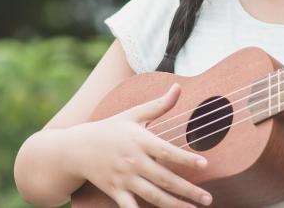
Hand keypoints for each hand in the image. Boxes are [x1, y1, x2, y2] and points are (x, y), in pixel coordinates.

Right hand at [70, 83, 212, 207]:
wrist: (76, 148)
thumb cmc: (110, 128)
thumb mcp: (133, 114)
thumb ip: (159, 105)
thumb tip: (178, 87)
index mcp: (140, 141)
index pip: (167, 151)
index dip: (186, 159)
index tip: (205, 165)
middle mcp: (133, 161)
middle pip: (164, 178)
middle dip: (188, 190)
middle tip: (207, 198)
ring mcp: (124, 178)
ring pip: (153, 196)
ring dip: (174, 205)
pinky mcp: (115, 191)